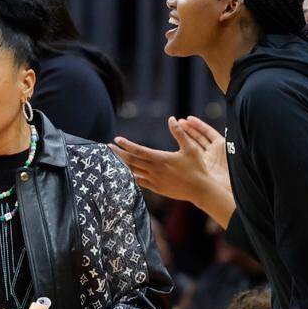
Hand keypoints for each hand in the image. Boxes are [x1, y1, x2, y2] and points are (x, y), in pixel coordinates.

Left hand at [110, 116, 232, 222]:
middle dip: (118, 154)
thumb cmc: (197, 168)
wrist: (200, 190)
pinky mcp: (157, 189)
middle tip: (107, 147)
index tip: (116, 139)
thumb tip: (171, 118)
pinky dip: (132, 176)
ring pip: (133, 172)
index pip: (138, 150)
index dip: (126, 145)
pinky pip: (140, 182)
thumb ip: (179, 133)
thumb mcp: (190, 148)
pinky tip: (127, 172)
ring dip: (122, 165)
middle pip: (131, 161)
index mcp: (161, 159)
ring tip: (113, 158)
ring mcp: (154, 181)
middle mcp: (154, 170)